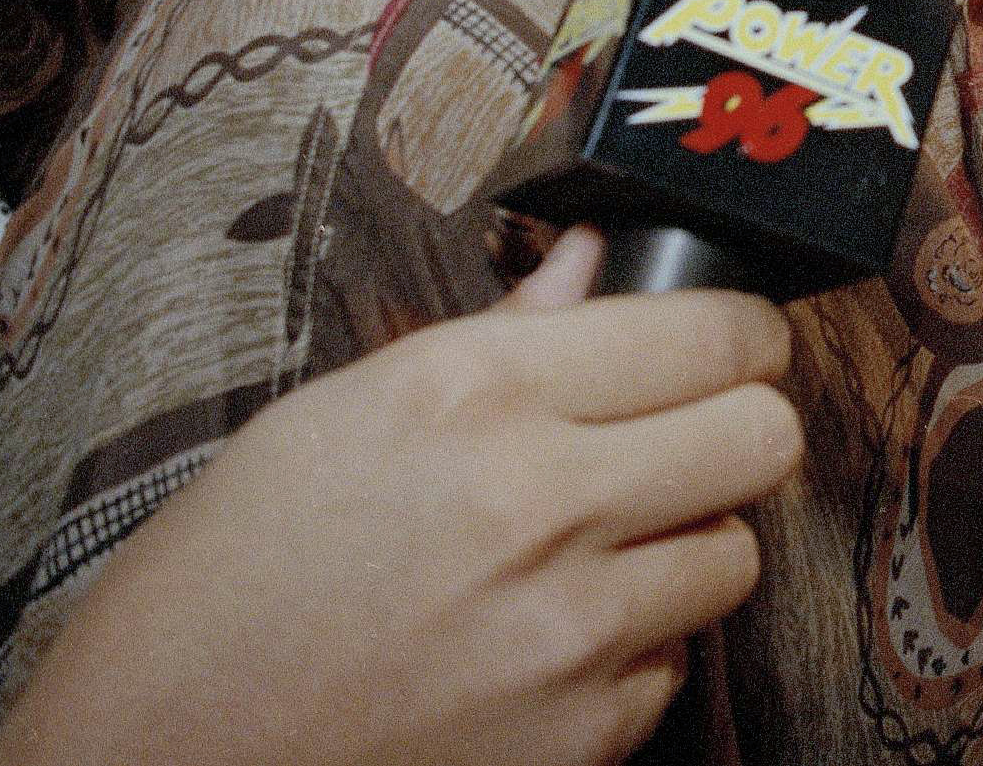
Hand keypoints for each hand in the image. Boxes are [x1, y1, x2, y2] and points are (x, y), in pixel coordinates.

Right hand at [0, 227, 802, 765]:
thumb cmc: (217, 592)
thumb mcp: (331, 421)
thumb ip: (497, 336)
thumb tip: (595, 263)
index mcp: (471, 395)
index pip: (713, 332)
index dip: (740, 334)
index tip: (731, 344)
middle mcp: (536, 502)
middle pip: (765, 436)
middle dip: (735, 430)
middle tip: (685, 440)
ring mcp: (566, 629)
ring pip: (734, 554)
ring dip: (683, 548)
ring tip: (592, 553)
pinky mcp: (578, 736)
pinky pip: (673, 665)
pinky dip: (629, 652)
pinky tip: (543, 643)